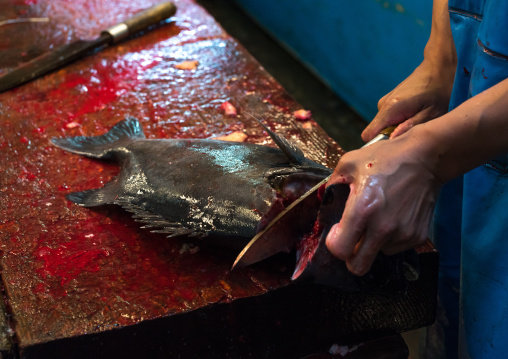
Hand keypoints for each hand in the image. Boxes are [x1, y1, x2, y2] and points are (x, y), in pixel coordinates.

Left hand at [324, 133, 441, 275]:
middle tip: (352, 238)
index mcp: (363, 210)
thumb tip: (326, 201)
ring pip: (377, 254)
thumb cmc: (387, 158)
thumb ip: (333, 184)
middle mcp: (383, 227)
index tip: (338, 231)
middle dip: (350, 256)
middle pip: (358, 266)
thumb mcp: (349, 163)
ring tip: (378, 218)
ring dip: (372, 242)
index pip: (340, 250)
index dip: (335, 244)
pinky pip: (395, 247)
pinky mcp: (417, 236)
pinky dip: (390, 238)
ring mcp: (402, 234)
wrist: (427, 159)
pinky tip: (393, 217)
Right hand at [362, 60, 454, 141]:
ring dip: (398, 128)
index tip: (396, 146)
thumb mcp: (432, 113)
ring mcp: (384, 103)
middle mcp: (383, 105)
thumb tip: (392, 140)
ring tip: (418, 120)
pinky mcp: (388, 102)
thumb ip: (411, 127)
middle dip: (392, 136)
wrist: (438, 68)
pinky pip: (388, 120)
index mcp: (391, 108)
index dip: (378, 144)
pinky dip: (399, 121)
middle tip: (414, 132)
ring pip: (384, 126)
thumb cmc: (439, 91)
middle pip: (377, 132)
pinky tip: (415, 114)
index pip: (369, 135)